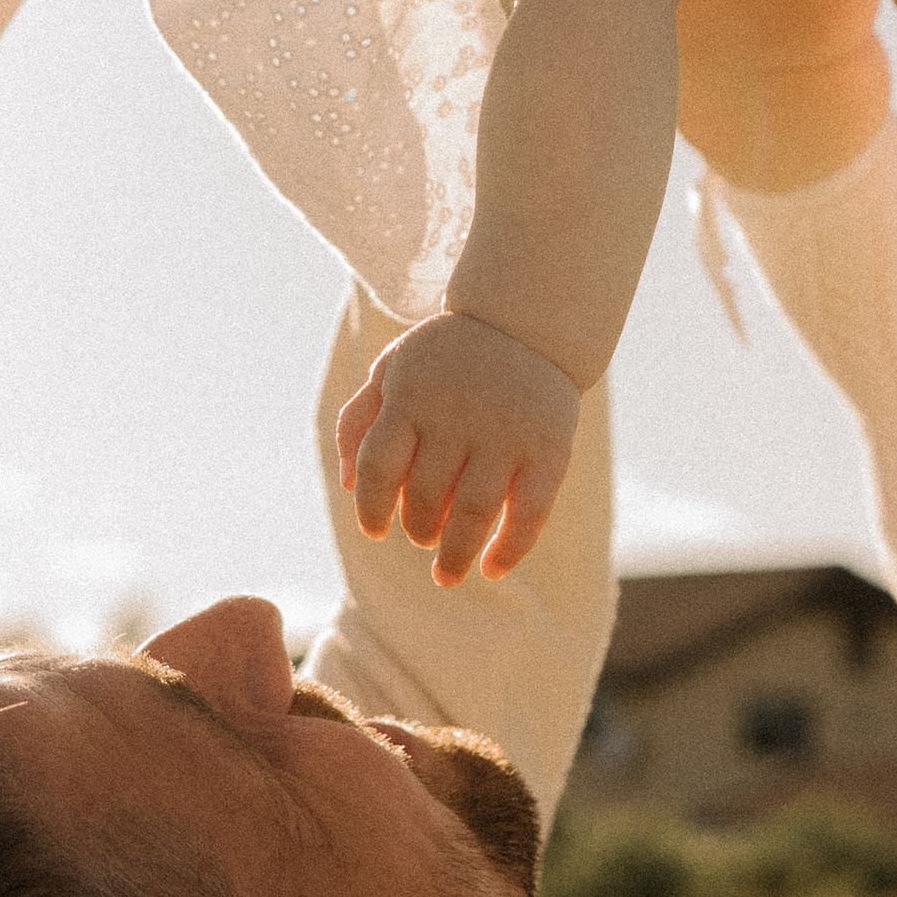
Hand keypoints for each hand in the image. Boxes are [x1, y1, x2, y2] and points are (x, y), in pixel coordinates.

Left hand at [336, 312, 581, 587]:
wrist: (524, 322)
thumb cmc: (445, 357)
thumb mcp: (393, 369)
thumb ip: (360, 420)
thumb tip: (346, 484)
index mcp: (410, 395)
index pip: (377, 467)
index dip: (370, 508)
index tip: (375, 530)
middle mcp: (456, 415)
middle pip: (425, 496)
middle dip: (416, 529)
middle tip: (420, 535)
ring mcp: (506, 433)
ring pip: (473, 513)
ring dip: (454, 555)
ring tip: (446, 574)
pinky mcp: (549, 449)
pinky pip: (530, 513)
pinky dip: (510, 549)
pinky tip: (492, 568)